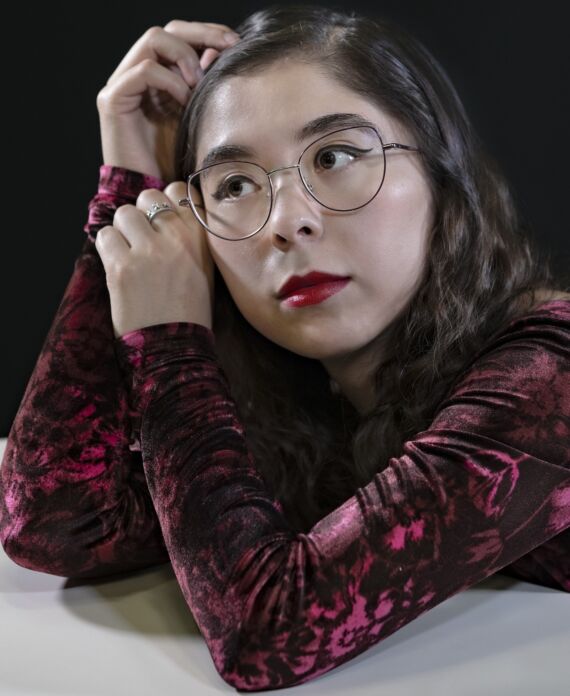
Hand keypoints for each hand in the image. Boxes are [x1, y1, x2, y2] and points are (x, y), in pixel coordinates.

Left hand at [95, 182, 214, 338]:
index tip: (162, 221)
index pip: (179, 191)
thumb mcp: (205, 268)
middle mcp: (177, 239)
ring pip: (124, 213)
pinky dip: (108, 248)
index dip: (166, 202)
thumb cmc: (190, 311)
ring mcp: (149, 251)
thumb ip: (190, 237)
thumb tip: (165, 211)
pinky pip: (105, 236)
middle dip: (142, 215)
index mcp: (201, 238)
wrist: (175, 347)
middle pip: (149, 197)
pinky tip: (118, 266)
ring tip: (129, 253)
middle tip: (143, 240)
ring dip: (123, 230)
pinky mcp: (122, 267)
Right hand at [96, 21, 239, 180]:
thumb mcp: (198, 118)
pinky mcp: (112, 100)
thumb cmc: (176, 163)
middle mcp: (135, 75)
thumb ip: (205, 86)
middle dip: (201, 33)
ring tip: (200, 83)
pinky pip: (144, 71)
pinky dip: (170, 80)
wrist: (153, 194)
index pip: (179, 37)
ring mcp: (121, 85)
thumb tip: (221, 51)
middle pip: (167, 30)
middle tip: (228, 48)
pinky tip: (184, 100)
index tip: (236, 42)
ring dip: (184, 56)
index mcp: (156, 77)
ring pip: (153, 39)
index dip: (207, 32)